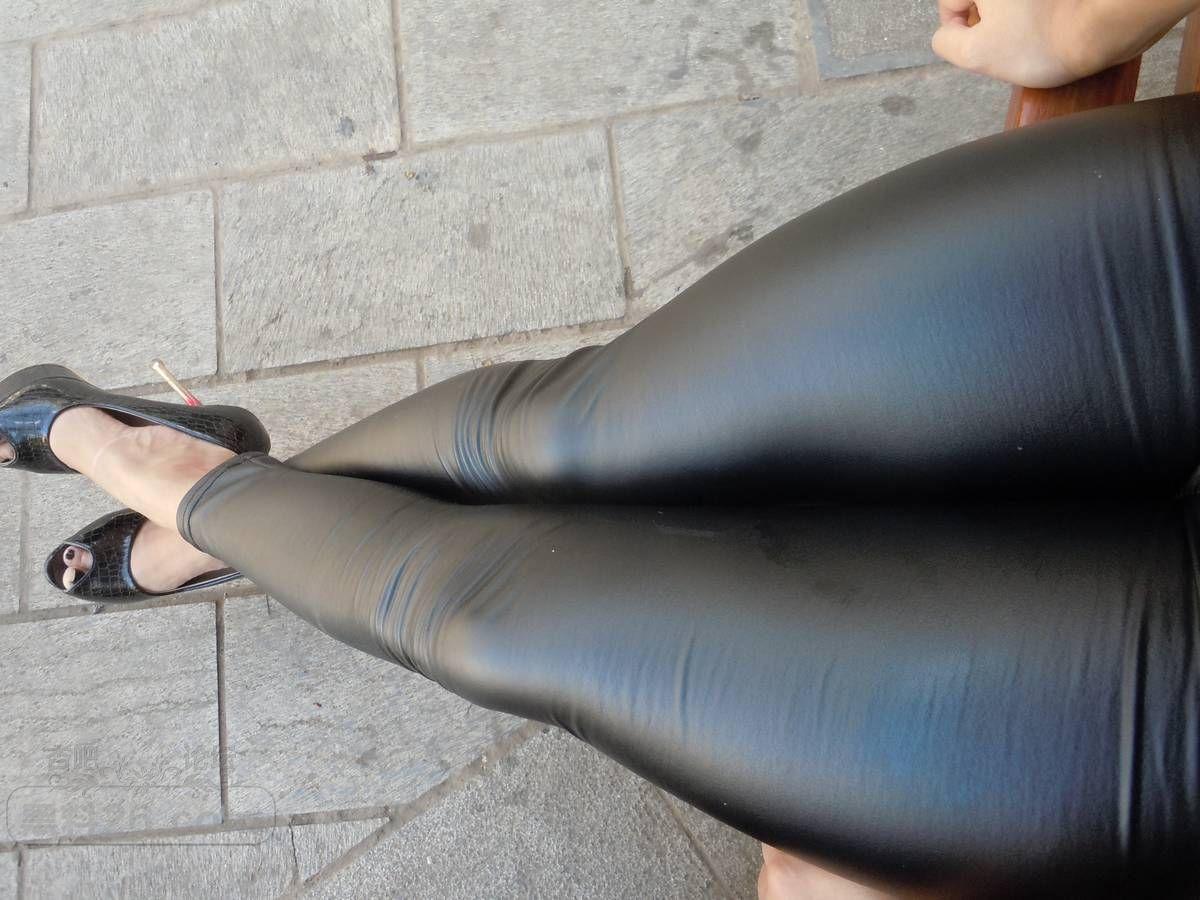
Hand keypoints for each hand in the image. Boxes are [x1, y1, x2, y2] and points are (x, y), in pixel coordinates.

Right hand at [932, 0, 1198, 87]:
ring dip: (1015, 18)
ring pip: (1010, 4)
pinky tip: (1053, 25)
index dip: (962, 31)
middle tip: (1014, 43)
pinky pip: (1036, 6)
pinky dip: (1040, 14)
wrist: (1107, 26)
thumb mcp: (977, 54)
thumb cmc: (1045, 41)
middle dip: (991, 22)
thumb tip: (948, 34)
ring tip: (1038, 34)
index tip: (987, 46)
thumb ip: (946, 43)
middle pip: (981, 1)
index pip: (950, 3)